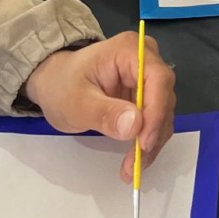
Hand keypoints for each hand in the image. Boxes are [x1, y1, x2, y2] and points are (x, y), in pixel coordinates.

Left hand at [24, 31, 175, 182]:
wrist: (55, 82)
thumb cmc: (62, 86)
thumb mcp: (77, 103)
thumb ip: (105, 113)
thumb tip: (135, 125)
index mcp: (129, 50)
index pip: (157, 78)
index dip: (156, 111)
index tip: (144, 142)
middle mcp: (145, 58)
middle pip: (164, 95)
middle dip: (153, 132)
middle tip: (135, 164)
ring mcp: (147, 76)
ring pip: (163, 110)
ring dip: (151, 141)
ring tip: (131, 168)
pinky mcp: (146, 94)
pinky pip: (155, 118)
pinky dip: (147, 139)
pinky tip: (134, 158)